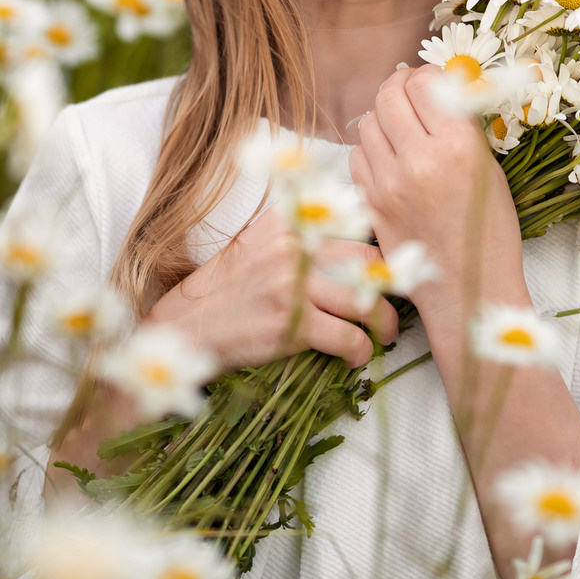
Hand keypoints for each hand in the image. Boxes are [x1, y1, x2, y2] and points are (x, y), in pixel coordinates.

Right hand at [143, 203, 400, 374]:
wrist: (188, 325)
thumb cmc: (228, 288)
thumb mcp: (259, 242)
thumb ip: (299, 232)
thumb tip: (355, 237)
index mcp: (287, 220)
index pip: (351, 224)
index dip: (377, 249)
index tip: (388, 268)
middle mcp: (292, 244)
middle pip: (367, 259)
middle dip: (387, 286)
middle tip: (392, 304)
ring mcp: (291, 283)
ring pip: (365, 299)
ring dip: (384, 322)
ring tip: (385, 334)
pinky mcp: (291, 323)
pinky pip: (347, 337)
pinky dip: (360, 351)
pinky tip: (355, 358)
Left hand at [349, 64, 525, 317]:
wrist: (469, 293)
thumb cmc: (490, 233)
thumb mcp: (489, 172)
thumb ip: (463, 129)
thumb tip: (443, 89)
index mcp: (458, 147)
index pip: (425, 84)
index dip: (429, 76)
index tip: (436, 81)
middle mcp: (419, 160)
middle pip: (390, 95)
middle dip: (400, 86)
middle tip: (411, 90)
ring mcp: (389, 183)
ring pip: (368, 123)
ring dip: (383, 116)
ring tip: (401, 125)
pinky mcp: (370, 204)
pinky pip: (357, 156)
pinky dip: (370, 149)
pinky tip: (389, 157)